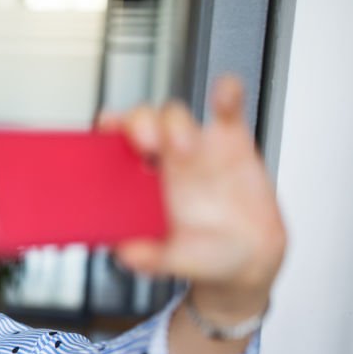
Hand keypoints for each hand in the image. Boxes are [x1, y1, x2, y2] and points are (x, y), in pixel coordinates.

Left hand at [101, 75, 286, 320]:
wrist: (250, 257)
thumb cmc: (202, 255)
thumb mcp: (175, 260)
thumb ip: (151, 258)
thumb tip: (125, 254)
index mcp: (138, 184)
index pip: (112, 148)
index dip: (104, 135)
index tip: (102, 133)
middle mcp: (161, 160)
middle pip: (140, 122)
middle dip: (137, 123)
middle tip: (145, 143)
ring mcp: (195, 147)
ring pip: (175, 114)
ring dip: (174, 124)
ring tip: (185, 148)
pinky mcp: (231, 140)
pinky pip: (227, 107)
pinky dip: (226, 93)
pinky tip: (224, 93)